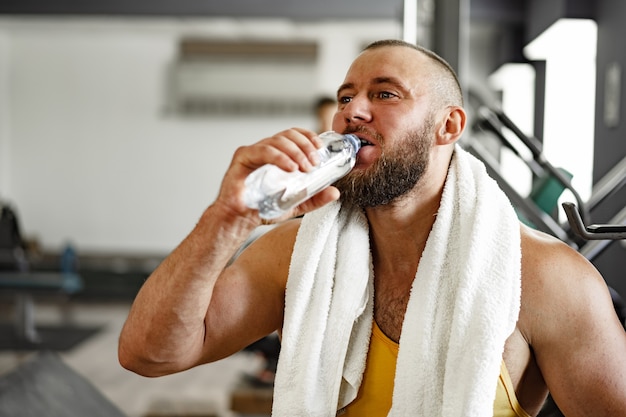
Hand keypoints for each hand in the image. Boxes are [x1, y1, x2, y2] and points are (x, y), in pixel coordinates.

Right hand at [215, 128, 340, 222]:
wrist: (239, 219)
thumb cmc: (262, 208)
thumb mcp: (295, 203)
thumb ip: (314, 198)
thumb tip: (335, 193)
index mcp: (278, 154)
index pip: (295, 135)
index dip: (309, 137)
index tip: (320, 148)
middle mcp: (266, 149)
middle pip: (289, 135)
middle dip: (305, 146)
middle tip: (315, 163)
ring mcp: (254, 151)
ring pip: (278, 140)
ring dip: (296, 152)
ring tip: (305, 167)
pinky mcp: (243, 157)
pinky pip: (263, 150)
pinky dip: (280, 157)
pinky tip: (290, 168)